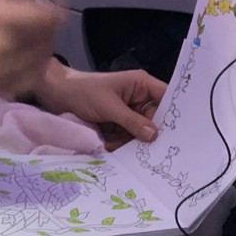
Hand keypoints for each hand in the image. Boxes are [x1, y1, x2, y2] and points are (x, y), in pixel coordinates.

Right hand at [0, 0, 65, 98]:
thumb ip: (16, 5)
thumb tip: (50, 6)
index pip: (43, 19)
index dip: (57, 14)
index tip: (61, 9)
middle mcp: (0, 49)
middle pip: (45, 40)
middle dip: (50, 31)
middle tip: (45, 26)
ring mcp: (0, 72)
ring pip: (41, 61)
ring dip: (45, 50)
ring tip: (36, 42)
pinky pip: (30, 80)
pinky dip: (36, 69)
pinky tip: (29, 61)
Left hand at [35, 59, 166, 148]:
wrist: (55, 94)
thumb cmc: (83, 92)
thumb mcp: (109, 107)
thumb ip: (132, 122)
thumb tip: (154, 135)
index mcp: (141, 85)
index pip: (166, 98)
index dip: (175, 113)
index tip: (181, 133)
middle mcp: (138, 98)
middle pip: (155, 119)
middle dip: (149, 134)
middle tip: (150, 151)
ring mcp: (127, 112)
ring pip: (140, 131)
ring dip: (130, 141)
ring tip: (117, 146)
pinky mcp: (116, 123)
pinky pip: (126, 137)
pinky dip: (119, 143)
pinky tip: (109, 147)